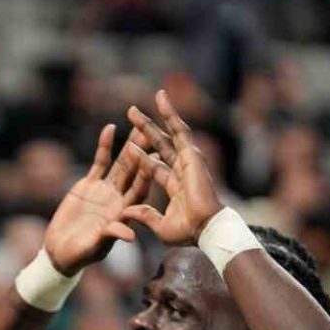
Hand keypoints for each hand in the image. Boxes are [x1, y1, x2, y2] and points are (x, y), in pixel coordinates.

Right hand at [44, 123, 151, 275]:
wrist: (61, 251)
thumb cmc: (80, 254)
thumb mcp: (95, 246)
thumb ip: (112, 236)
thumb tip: (130, 235)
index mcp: (125, 212)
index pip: (139, 189)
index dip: (146, 174)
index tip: (155, 156)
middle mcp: (119, 198)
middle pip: (135, 171)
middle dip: (143, 151)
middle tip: (153, 130)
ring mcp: (106, 190)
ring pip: (121, 162)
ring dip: (129, 144)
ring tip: (137, 123)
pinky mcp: (90, 184)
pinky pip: (100, 162)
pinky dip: (104, 146)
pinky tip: (110, 128)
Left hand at [122, 89, 227, 245]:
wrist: (203, 228)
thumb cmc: (186, 232)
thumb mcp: (159, 225)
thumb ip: (144, 216)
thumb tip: (125, 214)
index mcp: (174, 185)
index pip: (154, 166)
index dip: (141, 156)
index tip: (130, 145)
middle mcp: (180, 169)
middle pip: (159, 144)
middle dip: (144, 129)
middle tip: (130, 114)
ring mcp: (186, 160)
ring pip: (167, 132)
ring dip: (152, 117)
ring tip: (136, 106)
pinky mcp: (191, 153)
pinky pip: (178, 129)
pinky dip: (170, 113)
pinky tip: (160, 98)